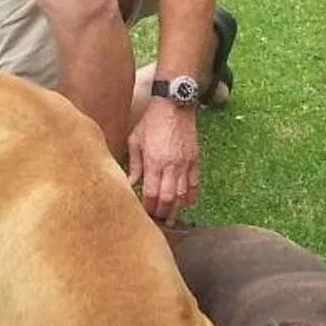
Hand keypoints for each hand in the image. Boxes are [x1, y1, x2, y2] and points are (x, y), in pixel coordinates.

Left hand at [127, 99, 199, 222]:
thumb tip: (130, 183)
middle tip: (157, 219)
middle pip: (168, 199)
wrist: (173, 105)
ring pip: (182, 195)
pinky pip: (195, 184)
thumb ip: (134, 164)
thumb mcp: (135, 140)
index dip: (148, 207)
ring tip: (171, 218)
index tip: (144, 213)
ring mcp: (184, 164)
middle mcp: (170, 166)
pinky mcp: (194, 160)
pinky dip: (191, 196)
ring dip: (177, 209)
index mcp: (153, 162)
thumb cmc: (151, 121)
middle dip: (162, 213)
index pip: (151, 193)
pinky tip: (186, 204)